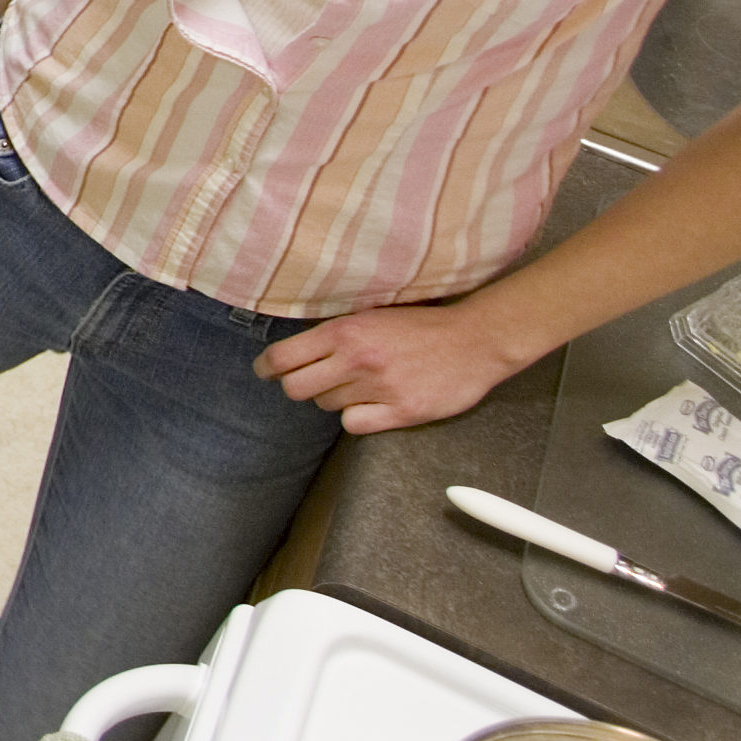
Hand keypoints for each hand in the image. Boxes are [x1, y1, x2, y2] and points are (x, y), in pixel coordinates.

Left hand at [255, 300, 530, 435]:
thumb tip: (298, 348)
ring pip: (326, 406)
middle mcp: (356, 359)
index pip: (283, 357)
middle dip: (299, 387)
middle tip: (313, 383)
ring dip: (335, 399)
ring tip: (360, 386)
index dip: (266, 368)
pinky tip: (373, 405)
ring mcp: (378, 387)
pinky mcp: (401, 411)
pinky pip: (354, 425)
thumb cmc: (423, 325)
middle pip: (296, 389)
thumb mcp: (373, 315)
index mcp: (345, 331)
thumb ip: (338, 332)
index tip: (265, 371)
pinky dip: (358, 418)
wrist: (475, 340)